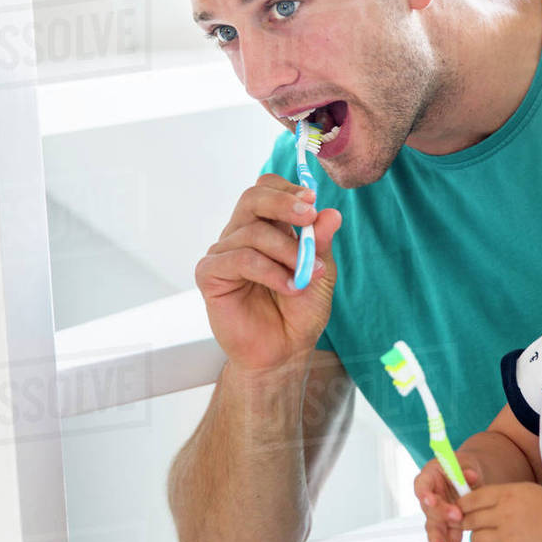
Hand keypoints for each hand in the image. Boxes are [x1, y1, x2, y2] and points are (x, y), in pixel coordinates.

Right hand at [195, 173, 342, 371]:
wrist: (283, 352)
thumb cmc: (299, 313)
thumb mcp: (320, 274)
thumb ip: (321, 243)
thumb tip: (331, 213)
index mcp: (266, 227)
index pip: (266, 189)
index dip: (288, 189)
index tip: (312, 201)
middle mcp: (241, 235)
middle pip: (253, 198)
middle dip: (284, 203)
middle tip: (308, 217)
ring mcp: (223, 253)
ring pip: (252, 232)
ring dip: (286, 251)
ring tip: (306, 274)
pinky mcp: (210, 275)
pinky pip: (239, 259)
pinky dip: (269, 270)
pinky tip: (288, 286)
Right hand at [415, 457, 482, 541]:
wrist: (469, 477)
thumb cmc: (463, 467)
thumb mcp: (465, 463)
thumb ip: (467, 469)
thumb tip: (471, 476)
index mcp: (430, 477)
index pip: (422, 484)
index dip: (424, 493)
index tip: (431, 500)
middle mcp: (429, 496)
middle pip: (429, 508)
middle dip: (441, 515)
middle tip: (457, 518)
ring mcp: (436, 512)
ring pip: (435, 525)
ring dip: (441, 535)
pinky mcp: (446, 523)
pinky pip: (448, 533)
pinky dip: (452, 541)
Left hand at [458, 483, 541, 541]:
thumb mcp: (522, 490)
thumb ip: (497, 494)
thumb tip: (471, 499)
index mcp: (506, 494)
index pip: (471, 499)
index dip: (462, 504)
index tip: (461, 507)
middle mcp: (504, 514)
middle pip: (470, 520)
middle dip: (467, 522)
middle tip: (471, 522)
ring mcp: (508, 536)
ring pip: (476, 539)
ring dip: (477, 538)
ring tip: (486, 535)